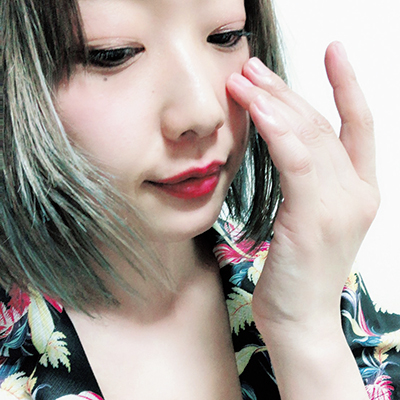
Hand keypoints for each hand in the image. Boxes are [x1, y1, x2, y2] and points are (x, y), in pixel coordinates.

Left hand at [226, 42, 379, 337]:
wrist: (300, 323)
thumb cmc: (296, 273)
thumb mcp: (305, 221)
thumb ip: (304, 184)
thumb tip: (281, 147)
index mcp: (360, 192)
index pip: (358, 126)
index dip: (348, 85)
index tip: (334, 50)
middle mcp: (357, 194)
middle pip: (321, 125)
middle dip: (285, 91)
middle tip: (253, 68)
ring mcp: (340, 206)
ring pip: (308, 136)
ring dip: (274, 102)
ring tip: (244, 78)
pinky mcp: (314, 218)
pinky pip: (295, 161)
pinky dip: (275, 129)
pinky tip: (255, 106)